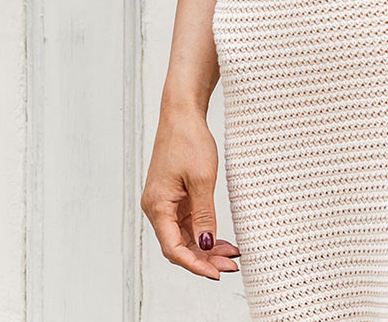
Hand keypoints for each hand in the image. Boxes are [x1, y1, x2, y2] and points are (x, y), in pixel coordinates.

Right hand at [140, 104, 241, 280]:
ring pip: (184, 237)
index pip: (173, 248)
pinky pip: (187, 223)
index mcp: (157, 206)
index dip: (194, 265)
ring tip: (231, 256)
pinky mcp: (173, 197)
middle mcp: (156, 208)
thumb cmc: (188, 140)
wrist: (182, 114)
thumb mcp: (202, 179)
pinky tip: (221, 240)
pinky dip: (203, 232)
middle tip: (231, 266)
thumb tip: (205, 245)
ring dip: (206, 248)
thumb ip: (203, 214)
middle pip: (179, 246)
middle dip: (204, 259)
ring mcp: (164, 203)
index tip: (216, 273)